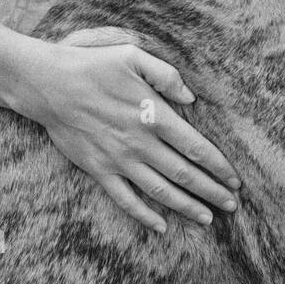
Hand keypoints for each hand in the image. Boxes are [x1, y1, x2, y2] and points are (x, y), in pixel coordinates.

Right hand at [24, 41, 241, 232]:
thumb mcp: (133, 56)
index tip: (235, 179)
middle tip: (232, 206)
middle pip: (184, 174)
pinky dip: (144, 216)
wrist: (49, 85)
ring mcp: (119, 160)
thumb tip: (191, 98)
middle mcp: (140, 143)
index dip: (219, 166)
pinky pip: (126, 200)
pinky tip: (161, 227)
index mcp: (153, 115)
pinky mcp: (99, 170)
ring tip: (208, 218)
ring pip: (160, 191)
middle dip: (212, 192)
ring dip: (187, 207)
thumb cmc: (93, 66)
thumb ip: (167, 75)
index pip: (196, 147)